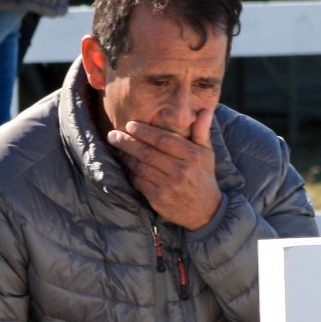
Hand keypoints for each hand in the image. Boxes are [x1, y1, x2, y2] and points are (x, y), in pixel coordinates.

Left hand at [106, 109, 221, 230]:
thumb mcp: (207, 153)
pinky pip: (139, 182)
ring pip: (141, 167)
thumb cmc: (203, 176)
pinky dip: (130, 172)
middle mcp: (181, 170)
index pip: (164, 140)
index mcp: (192, 156)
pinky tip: (126, 165)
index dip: (145, 132)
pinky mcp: (159, 199)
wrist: (206, 210)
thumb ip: (202, 131)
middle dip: (127, 142)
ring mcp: (169, 186)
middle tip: (113, 135)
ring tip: (117, 147)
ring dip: (126, 156)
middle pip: (148, 152)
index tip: (130, 125)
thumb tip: (203, 111)